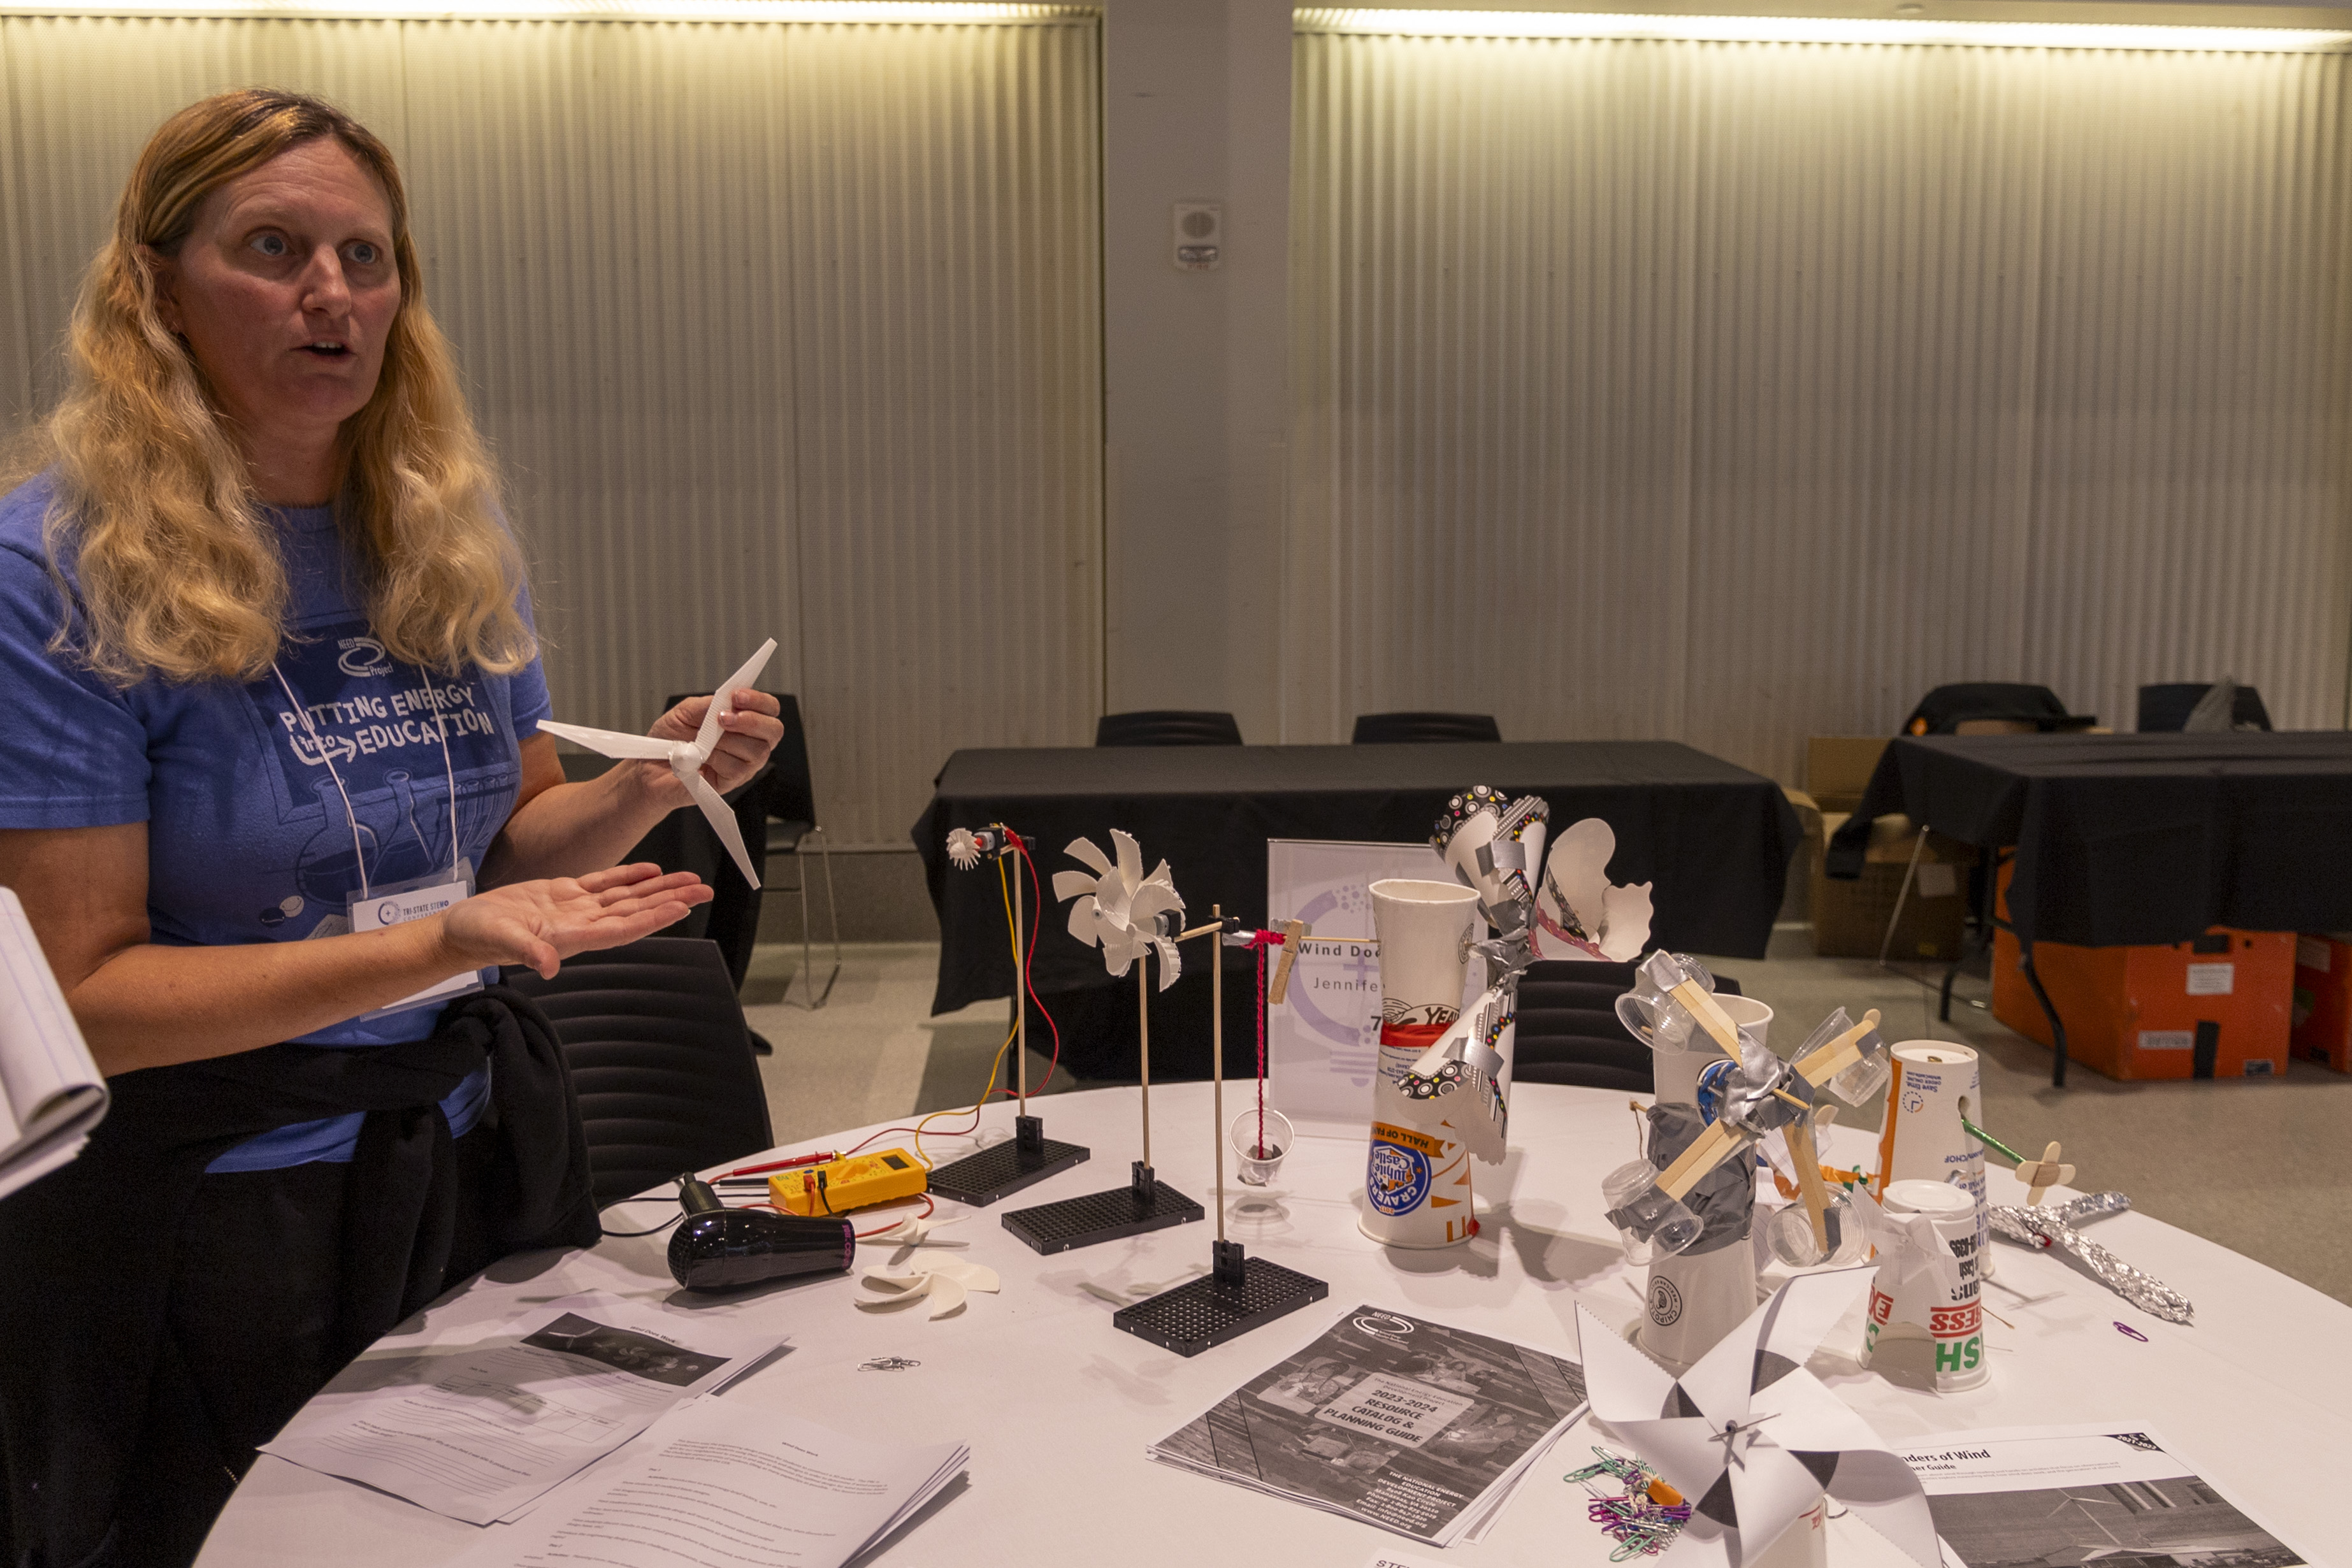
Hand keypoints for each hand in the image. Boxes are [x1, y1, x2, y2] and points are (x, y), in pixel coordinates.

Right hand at [439, 862, 712, 977]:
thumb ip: (527, 951)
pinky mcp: (563, 893)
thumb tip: (549, 965)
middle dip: (670, 899)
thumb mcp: (500, 940)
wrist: (460, 930)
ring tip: (690, 879)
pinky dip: (628, 876)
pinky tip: (650, 870)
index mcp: (572, 936)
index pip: (622, 928)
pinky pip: (603, 883)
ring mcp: (574, 909)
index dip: (652, 918)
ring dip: (658, 888)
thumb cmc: (477, 937)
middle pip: (635, 911)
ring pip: (626, 896)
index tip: (681, 908)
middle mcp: (581, 924)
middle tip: (704, 889)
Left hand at [647, 687, 784, 796]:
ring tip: (703, 741)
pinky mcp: (732, 782)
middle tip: (723, 719)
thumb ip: (709, 704)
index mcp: (743, 722)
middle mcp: (750, 743)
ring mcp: (744, 765)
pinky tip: (701, 758)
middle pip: (774, 730)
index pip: (768, 709)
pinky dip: (716, 759)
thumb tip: (728, 699)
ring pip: (756, 750)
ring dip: (726, 741)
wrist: (650, 768)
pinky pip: (737, 768)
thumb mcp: (685, 712)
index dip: (759, 701)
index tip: (737, 696)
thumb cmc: (669, 740)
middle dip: (751, 721)